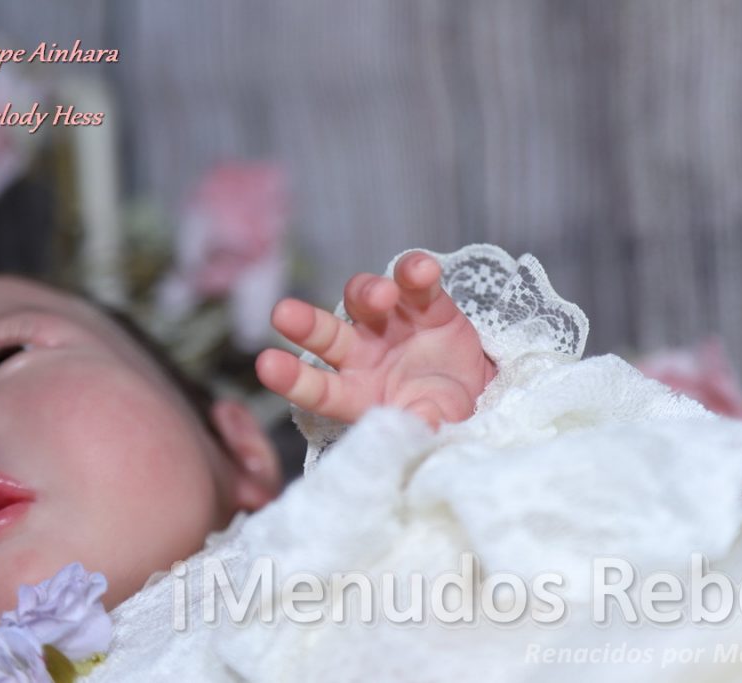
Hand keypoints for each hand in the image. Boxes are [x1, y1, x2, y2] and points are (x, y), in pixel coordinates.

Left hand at [256, 251, 496, 427]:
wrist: (475, 388)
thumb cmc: (439, 410)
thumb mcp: (433, 424)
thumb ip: (422, 422)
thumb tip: (420, 424)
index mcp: (356, 392)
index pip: (318, 388)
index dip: (293, 378)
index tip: (267, 366)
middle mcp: (363, 353)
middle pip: (326, 334)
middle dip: (305, 323)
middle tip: (283, 314)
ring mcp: (390, 323)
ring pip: (363, 298)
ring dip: (368, 292)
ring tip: (384, 296)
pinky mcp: (423, 301)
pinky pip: (414, 281)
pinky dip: (416, 271)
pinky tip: (421, 271)